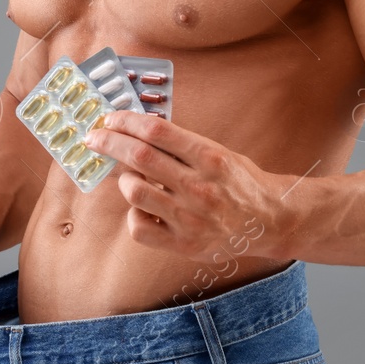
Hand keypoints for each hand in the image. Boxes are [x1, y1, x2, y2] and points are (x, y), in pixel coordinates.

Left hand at [83, 110, 284, 261]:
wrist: (270, 221)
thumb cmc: (240, 183)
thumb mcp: (219, 153)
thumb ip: (181, 146)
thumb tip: (135, 133)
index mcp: (210, 157)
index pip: (157, 132)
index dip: (127, 122)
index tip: (111, 119)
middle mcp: (199, 186)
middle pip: (139, 157)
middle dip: (109, 143)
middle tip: (94, 138)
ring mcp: (191, 218)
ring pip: (135, 191)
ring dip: (124, 180)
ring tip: (130, 178)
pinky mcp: (184, 244)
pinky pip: (140, 227)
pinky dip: (134, 214)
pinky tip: (144, 208)